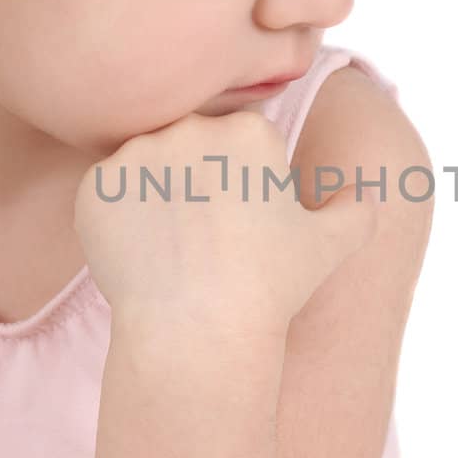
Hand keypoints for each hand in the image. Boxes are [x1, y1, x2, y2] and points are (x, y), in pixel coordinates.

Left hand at [74, 109, 378, 338]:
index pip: (241, 142)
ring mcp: (137, 155)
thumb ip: (354, 210)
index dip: (245, 183)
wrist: (196, 329)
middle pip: (192, 145)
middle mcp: (190, 128)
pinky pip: (107, 193)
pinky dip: (118, 218)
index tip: (244, 224)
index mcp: (248, 131)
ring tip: (174, 249)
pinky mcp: (96, 186)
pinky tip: (141, 255)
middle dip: (198, 181)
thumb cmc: (269, 287)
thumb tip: (362, 194)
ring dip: (157, 196)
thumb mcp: (329, 246)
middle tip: (207, 238)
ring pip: (148, 166)